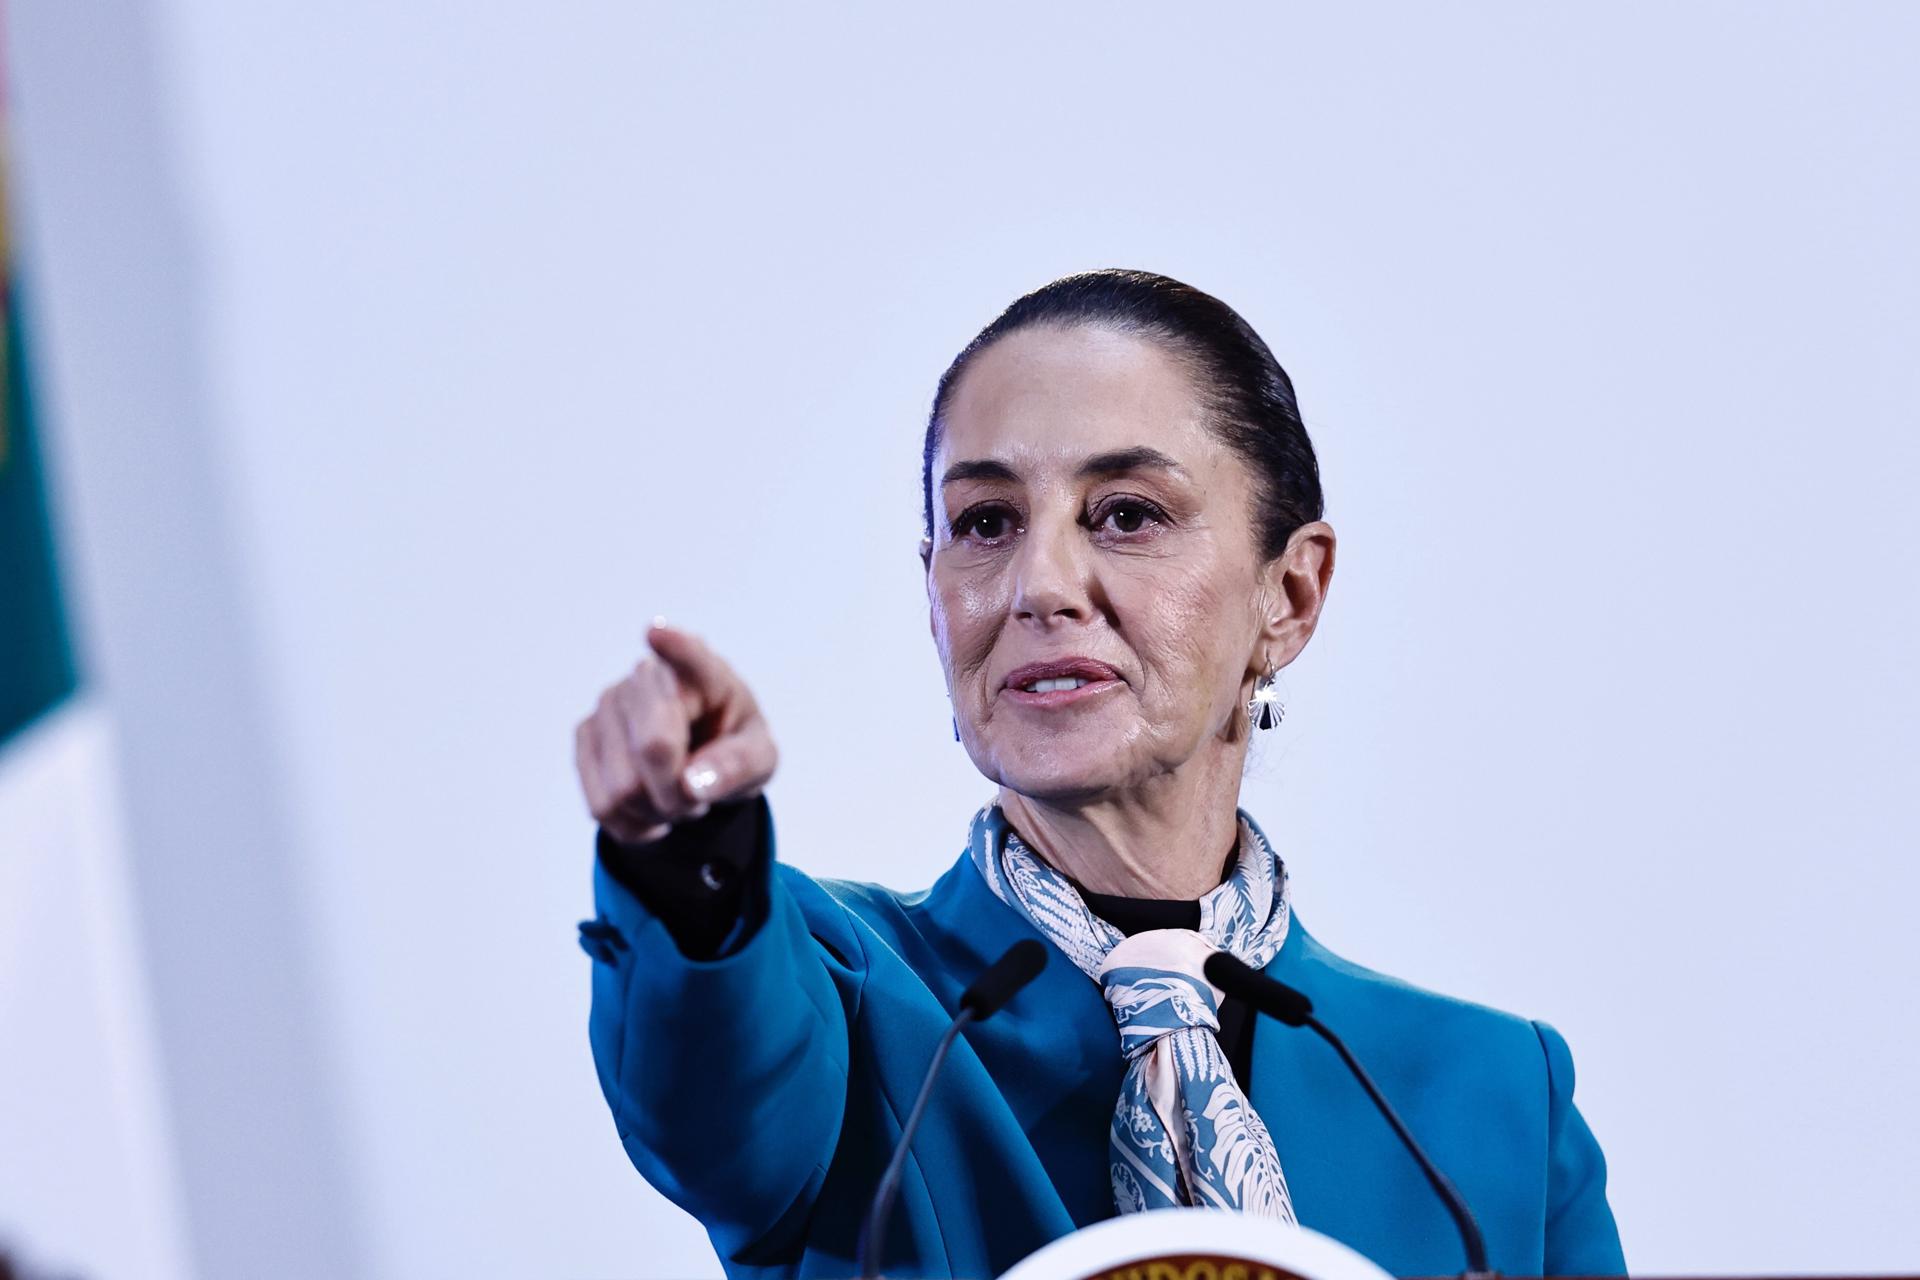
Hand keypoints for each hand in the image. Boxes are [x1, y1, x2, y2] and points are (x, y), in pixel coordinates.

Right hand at [574, 620, 778, 846]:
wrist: (700, 757)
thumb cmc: (733, 746)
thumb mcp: (759, 759)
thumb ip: (738, 767)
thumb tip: (692, 783)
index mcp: (706, 674)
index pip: (689, 657)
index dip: (673, 647)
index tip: (657, 632)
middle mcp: (648, 677)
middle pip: (654, 749)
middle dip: (681, 793)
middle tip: (698, 795)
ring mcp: (609, 703)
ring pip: (622, 788)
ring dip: (657, 811)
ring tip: (676, 796)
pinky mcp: (585, 734)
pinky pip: (601, 805)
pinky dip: (632, 824)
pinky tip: (650, 808)